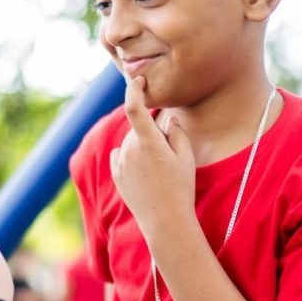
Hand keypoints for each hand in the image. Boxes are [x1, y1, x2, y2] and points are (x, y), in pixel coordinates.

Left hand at [109, 77, 195, 240]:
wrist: (164, 220)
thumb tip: (166, 119)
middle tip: (168, 156)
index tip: (138, 80)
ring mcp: (120, 161)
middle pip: (139, 128)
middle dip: (152, 133)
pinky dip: (131, 156)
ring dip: (142, 146)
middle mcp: (129, 149)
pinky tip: (145, 173)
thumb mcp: (186, 158)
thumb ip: (176, 133)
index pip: (134, 106)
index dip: (135, 89)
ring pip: (131, 142)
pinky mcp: (115, 173)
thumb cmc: (180, 188)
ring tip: (158, 171)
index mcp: (148, 142)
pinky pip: (122, 154)